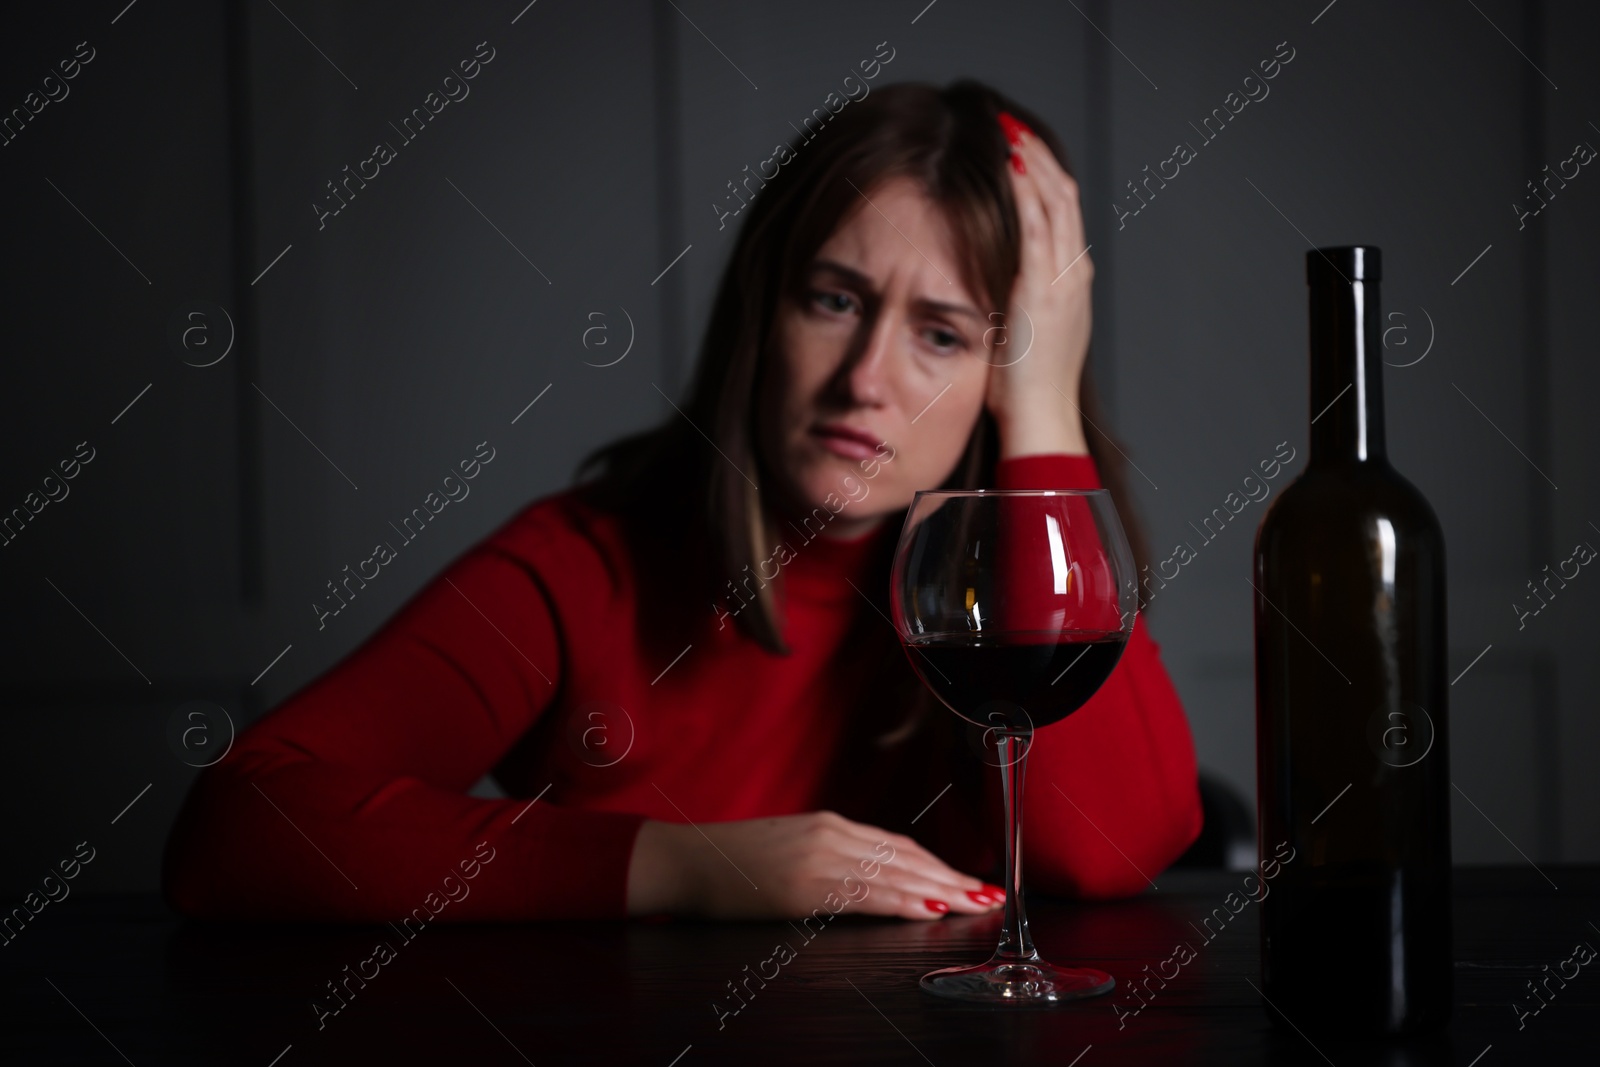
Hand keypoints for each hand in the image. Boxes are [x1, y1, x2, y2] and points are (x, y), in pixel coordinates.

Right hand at [627, 811, 1004, 920]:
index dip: (938, 864)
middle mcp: (830, 834)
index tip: (968, 879)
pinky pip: (865, 894)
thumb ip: (829, 857)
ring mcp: (819, 858)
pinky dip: (902, 902)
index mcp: (828, 825)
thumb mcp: (788, 848)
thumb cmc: (731, 862)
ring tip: (973, 904)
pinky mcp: (805, 886)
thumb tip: (868, 877)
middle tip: (989, 894)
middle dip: (951, 878)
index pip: (898, 846)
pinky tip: (927, 909)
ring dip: (939, 891)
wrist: (684, 860)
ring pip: (894, 875)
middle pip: (906, 858)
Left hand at [986, 112, 1091, 458]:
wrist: (1041, 421)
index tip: (1017, 148)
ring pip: (1055, 201)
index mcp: (1071, 284)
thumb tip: (984, 290)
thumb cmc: (1023, 393)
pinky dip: (1025, 192)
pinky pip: (1038, 227)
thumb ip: (1010, 305)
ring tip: (1007, 130)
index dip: (1042, 175)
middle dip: (1037, 155)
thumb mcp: (1020, 336)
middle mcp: (1074, 275)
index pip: (1062, 213)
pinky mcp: (1044, 290)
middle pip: (1064, 195)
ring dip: (1030, 162)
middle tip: (1009, 124)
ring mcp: (1063, 280)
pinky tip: (1008, 167)